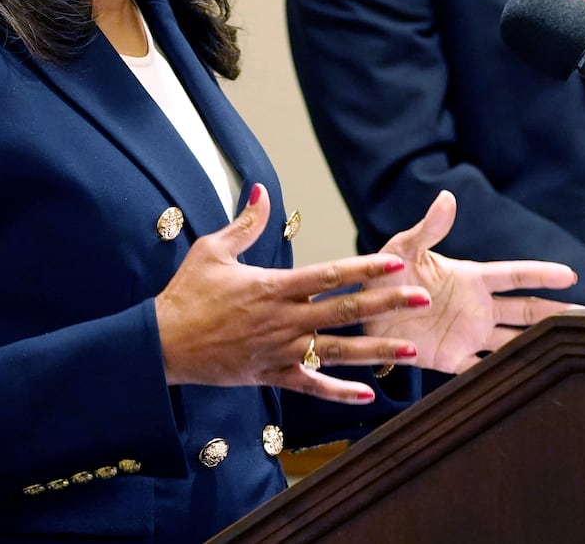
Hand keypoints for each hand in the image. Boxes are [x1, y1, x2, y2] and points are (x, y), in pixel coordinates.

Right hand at [154, 184, 430, 403]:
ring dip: (376, 351)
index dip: (366, 268)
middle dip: (387, 304)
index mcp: (273, 286)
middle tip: (422, 298)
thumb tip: (261, 189)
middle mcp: (283, 319)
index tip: (396, 262)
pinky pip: (310, 385)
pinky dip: (338, 392)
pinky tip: (366, 394)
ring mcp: (279, 350)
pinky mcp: (270, 376)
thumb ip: (245, 223)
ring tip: (410, 349)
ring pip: (337, 351)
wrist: (162, 344)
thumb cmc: (186, 294)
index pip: (330, 274)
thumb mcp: (212, 250)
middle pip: (345, 310)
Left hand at [363, 190, 580, 372]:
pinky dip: (503, 374)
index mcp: (471, 278)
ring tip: (567, 350)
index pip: (514, 275)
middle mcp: (478, 308)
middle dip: (554, 313)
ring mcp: (469, 335)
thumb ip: (428, 229)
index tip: (571, 275)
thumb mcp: (404, 249)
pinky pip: (482, 369)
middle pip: (525, 310)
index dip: (541, 274)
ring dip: (537, 344)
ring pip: (514, 341)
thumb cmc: (386, 274)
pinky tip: (525, 380)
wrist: (365, 313)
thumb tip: (447, 198)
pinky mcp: (453, 359)